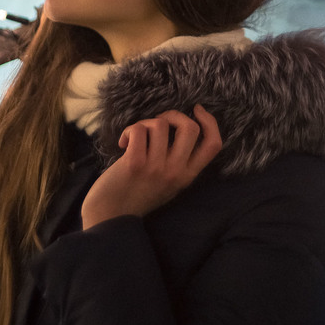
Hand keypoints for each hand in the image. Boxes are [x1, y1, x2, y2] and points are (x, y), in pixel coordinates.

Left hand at [81, 105, 221, 228]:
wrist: (110, 215)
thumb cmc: (137, 194)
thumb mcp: (169, 181)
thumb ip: (179, 160)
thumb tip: (179, 125)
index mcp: (187, 176)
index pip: (214, 145)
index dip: (210, 121)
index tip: (196, 109)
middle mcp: (176, 172)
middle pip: (190, 128)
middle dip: (173, 115)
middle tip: (159, 123)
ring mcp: (157, 168)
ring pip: (160, 124)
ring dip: (144, 124)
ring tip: (135, 138)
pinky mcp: (135, 163)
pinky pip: (138, 130)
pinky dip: (128, 131)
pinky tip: (123, 144)